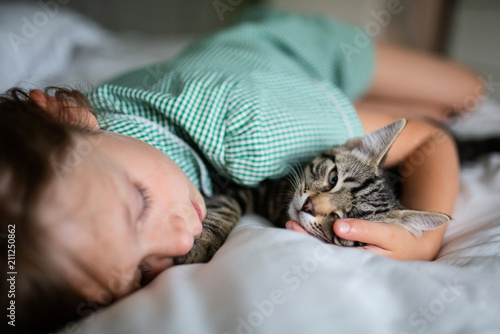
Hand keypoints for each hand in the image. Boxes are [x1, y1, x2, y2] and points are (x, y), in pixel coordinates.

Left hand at [285, 219, 443, 260]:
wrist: (418, 246)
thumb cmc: (404, 241)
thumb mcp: (387, 234)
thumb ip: (364, 231)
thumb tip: (338, 227)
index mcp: (358, 260)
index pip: (327, 251)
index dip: (309, 238)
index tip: (294, 226)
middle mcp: (351, 260)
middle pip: (321, 249)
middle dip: (304, 236)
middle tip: (289, 222)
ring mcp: (351, 255)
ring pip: (324, 245)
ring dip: (309, 234)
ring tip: (292, 222)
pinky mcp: (352, 248)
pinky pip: (332, 242)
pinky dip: (319, 232)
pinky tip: (308, 225)